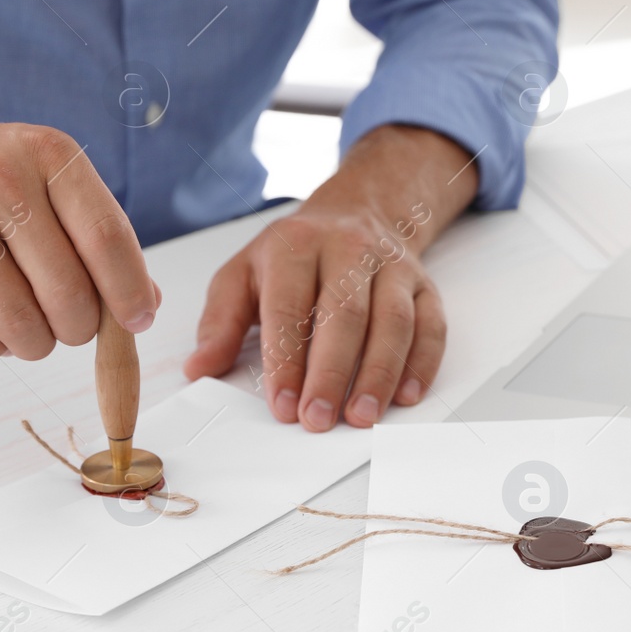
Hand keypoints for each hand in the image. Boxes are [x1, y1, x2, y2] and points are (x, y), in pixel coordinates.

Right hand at [0, 77, 158, 359]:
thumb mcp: (40, 173)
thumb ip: (94, 231)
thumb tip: (145, 302)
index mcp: (47, 153)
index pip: (107, 239)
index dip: (129, 294)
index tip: (137, 322)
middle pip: (68, 293)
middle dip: (79, 330)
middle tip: (69, 327)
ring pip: (19, 324)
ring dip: (34, 344)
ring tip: (27, 327)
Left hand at [183, 124, 476, 429]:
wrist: (357, 212)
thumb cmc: (294, 255)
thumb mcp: (243, 273)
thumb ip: (221, 321)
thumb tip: (199, 367)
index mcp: (295, 245)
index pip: (290, 306)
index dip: (286, 359)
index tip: (281, 404)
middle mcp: (348, 249)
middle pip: (344, 315)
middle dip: (331, 373)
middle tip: (318, 420)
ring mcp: (392, 266)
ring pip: (392, 321)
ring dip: (378, 374)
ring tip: (361, 417)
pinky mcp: (423, 285)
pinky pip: (430, 325)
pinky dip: (421, 364)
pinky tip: (404, 396)